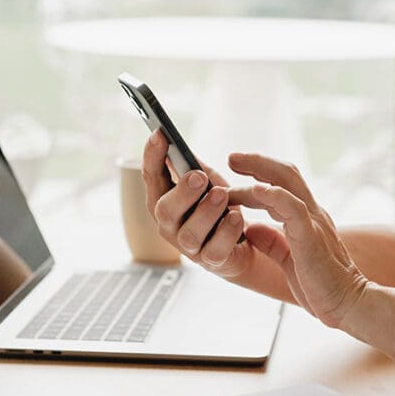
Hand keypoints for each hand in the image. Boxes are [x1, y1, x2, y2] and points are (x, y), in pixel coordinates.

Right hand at [141, 130, 251, 279]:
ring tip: (222, 195)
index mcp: (164, 201)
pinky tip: (235, 217)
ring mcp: (189, 247)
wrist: (242, 242)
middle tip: (198, 176)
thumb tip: (176, 142)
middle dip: (181, 192)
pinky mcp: (211, 261)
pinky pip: (214, 250)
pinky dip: (226, 232)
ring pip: (188, 233)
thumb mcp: (207, 182)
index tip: (159, 134)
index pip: (151, 177)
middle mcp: (170, 226)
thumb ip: (192, 166)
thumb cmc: (219, 208)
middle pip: (164, 210)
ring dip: (205, 212)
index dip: (152, 156)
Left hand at [228, 153, 367, 328]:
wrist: (349, 305)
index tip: (235, 169)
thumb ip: (272, 242)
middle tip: (231, 157)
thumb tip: (251, 229)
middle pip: (286, 174)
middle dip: (257, 162)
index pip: (283, 185)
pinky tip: (255, 189)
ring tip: (235, 163)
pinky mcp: (311, 238)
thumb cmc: (321, 285)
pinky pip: (294, 209)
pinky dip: (274, 196)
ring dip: (259, 170)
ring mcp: (314, 223)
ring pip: (288, 183)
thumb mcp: (289, 259)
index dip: (259, 174)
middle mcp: (312, 214)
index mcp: (307, 219)